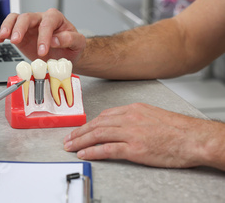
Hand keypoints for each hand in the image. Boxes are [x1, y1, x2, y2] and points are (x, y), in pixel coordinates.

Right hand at [0, 8, 85, 61]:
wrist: (67, 53)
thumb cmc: (72, 46)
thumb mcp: (78, 43)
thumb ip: (70, 39)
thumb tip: (55, 39)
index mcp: (55, 18)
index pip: (47, 23)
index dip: (43, 36)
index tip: (42, 50)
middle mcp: (40, 19)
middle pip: (27, 17)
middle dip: (20, 28)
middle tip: (16, 41)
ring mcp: (29, 26)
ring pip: (16, 19)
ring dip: (8, 27)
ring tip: (4, 36)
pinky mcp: (21, 34)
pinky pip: (9, 29)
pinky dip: (2, 33)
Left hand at [63, 103, 222, 168]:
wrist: (195, 138)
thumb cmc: (179, 129)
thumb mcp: (154, 115)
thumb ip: (136, 117)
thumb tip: (122, 124)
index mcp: (134, 109)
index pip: (104, 115)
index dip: (89, 123)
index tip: (81, 128)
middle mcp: (129, 119)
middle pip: (97, 124)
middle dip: (79, 132)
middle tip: (68, 138)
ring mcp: (131, 133)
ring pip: (98, 135)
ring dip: (80, 141)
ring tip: (70, 146)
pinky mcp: (135, 149)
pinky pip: (107, 149)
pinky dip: (93, 151)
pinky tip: (84, 153)